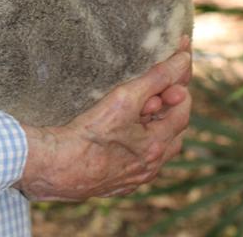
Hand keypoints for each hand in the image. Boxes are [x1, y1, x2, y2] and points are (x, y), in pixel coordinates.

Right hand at [16, 45, 191, 201]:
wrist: (59, 167)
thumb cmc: (91, 133)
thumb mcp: (125, 98)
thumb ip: (156, 79)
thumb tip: (183, 62)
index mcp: (157, 145)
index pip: (183, 109)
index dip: (181, 84)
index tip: (179, 60)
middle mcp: (151, 166)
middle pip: (174, 131)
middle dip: (169, 105)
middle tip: (158, 84)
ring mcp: (135, 177)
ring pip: (157, 148)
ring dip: (156, 126)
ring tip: (142, 106)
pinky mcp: (118, 183)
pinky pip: (139, 161)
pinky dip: (139, 142)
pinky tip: (125, 132)